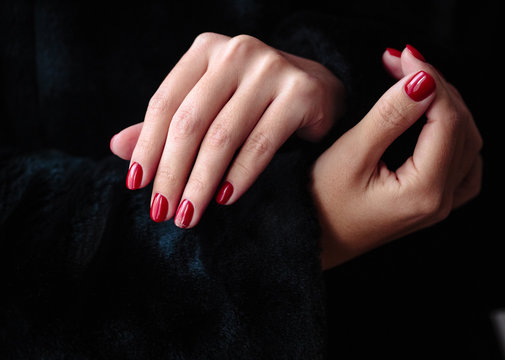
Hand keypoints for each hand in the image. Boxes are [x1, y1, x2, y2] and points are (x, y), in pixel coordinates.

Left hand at [110, 33, 344, 226]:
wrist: (317, 90)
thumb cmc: (254, 102)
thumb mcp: (209, 106)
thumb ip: (168, 125)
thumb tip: (116, 147)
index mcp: (206, 50)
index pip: (165, 103)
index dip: (147, 147)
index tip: (136, 186)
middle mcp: (237, 52)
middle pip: (191, 121)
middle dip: (171, 172)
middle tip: (161, 212)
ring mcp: (271, 69)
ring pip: (223, 136)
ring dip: (201, 182)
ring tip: (189, 214)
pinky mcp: (301, 92)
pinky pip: (261, 144)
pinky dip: (240, 175)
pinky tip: (225, 199)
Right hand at [312, 45, 482, 269]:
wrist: (312, 243)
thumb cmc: (319, 206)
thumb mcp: (350, 156)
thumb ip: (389, 117)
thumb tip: (422, 82)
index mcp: (424, 191)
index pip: (447, 120)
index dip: (429, 81)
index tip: (403, 58)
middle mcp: (441, 201)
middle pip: (462, 128)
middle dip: (437, 88)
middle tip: (404, 64)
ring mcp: (438, 205)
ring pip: (466, 143)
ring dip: (446, 107)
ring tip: (416, 84)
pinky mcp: (429, 203)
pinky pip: (461, 164)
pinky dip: (454, 134)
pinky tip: (435, 122)